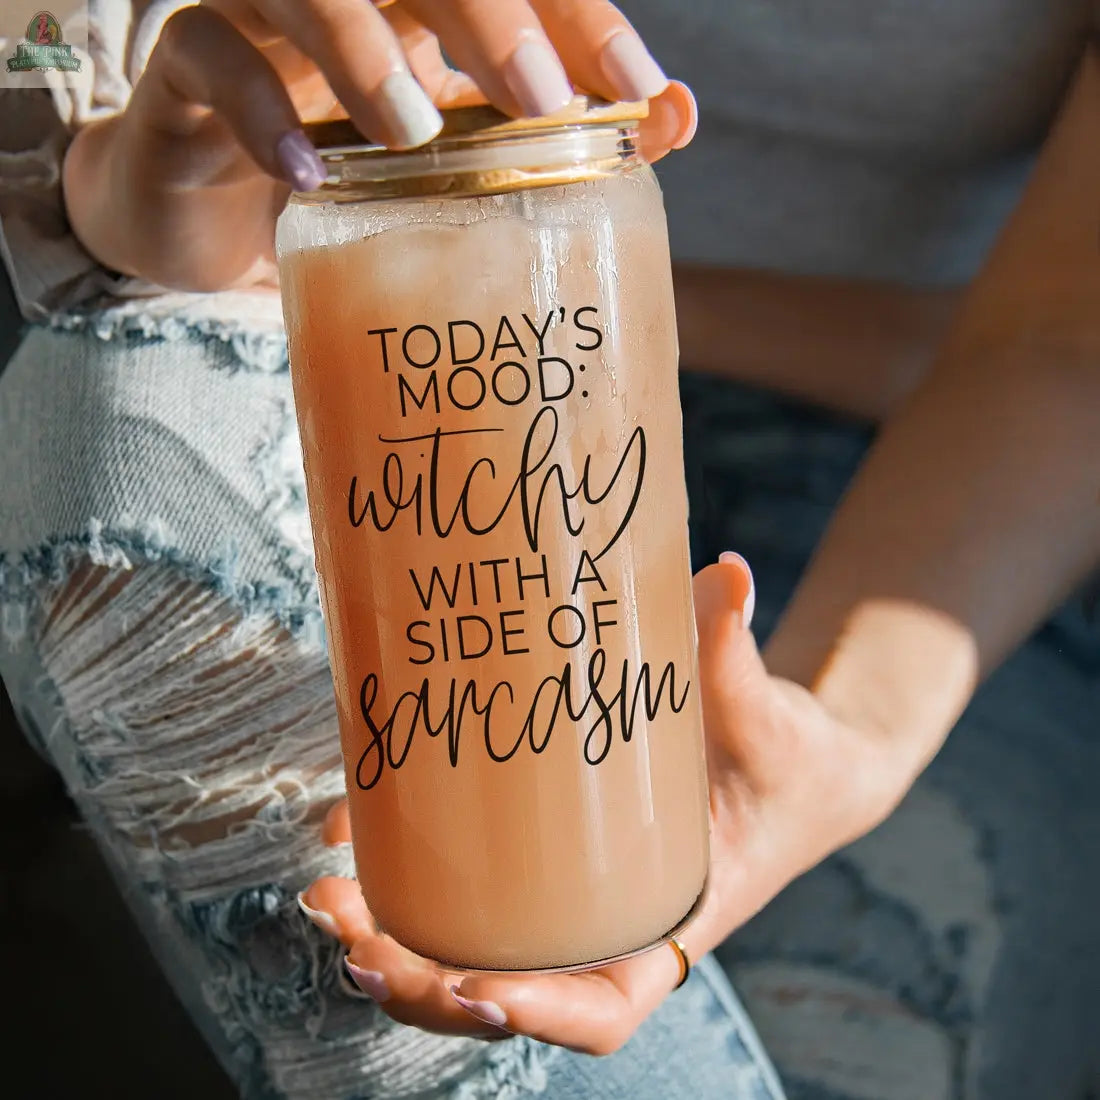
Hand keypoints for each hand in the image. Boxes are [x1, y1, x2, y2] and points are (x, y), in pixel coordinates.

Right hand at [63, 0, 696, 290]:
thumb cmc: (357, 172)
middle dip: (488, 17)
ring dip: (364, 49)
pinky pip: (210, 56)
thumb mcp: (460, 156)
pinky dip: (259, 110)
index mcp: (422, 2)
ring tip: (414, 135)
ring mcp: (261, 14)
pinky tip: (305, 175)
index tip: (640, 93)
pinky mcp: (185, 64)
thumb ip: (559, 131)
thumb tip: (676, 118)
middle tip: (540, 97)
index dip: (581, 20)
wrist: (217, 213)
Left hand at [299, 553, 907, 1053]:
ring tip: (326, 894)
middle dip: (421, 982)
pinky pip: (465, 890)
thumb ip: (740, 654)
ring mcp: (569, 895)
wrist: (791, 764)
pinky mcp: (543, 854)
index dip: (536, 1011)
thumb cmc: (788, 761)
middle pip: (505, 994)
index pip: (604, 1007)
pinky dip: (401, 879)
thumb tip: (731, 573)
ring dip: (390, 941)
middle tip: (354, 939)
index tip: (474, 989)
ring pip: (467, 952)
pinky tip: (350, 832)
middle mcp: (609, 925)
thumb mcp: (771, 720)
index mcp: (670, 921)